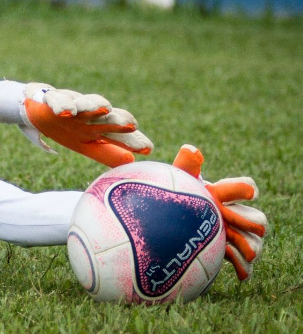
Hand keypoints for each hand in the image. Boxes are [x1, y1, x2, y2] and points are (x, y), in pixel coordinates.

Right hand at [20, 83, 152, 166]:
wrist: (35, 108)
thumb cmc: (65, 126)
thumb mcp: (85, 143)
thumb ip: (106, 152)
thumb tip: (129, 164)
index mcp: (96, 129)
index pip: (118, 135)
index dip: (132, 141)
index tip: (148, 149)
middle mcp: (87, 117)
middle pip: (106, 118)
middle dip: (119, 120)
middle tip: (132, 124)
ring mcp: (71, 106)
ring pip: (85, 104)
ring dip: (94, 106)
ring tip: (105, 108)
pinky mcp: (52, 99)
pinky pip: (57, 101)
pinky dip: (62, 105)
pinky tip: (66, 112)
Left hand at [172, 144, 267, 280]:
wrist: (162, 232)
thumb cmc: (174, 202)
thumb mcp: (179, 183)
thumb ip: (185, 166)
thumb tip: (190, 149)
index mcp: (221, 195)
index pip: (244, 187)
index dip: (244, 189)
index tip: (247, 193)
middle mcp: (232, 215)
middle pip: (257, 219)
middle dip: (249, 222)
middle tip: (240, 226)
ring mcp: (233, 236)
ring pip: (254, 243)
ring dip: (247, 246)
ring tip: (238, 250)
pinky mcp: (228, 254)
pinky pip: (245, 263)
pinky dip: (242, 266)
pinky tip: (237, 270)